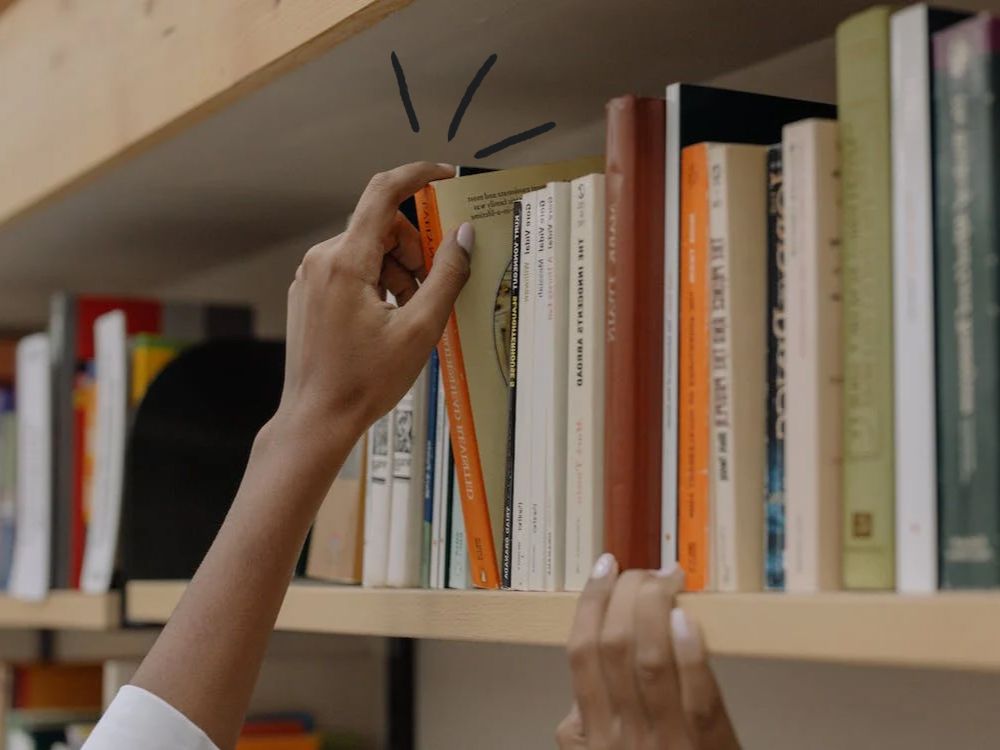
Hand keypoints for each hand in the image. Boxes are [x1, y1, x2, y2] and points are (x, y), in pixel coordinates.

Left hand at [273, 161, 473, 448]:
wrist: (317, 419)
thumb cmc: (364, 382)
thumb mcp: (420, 329)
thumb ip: (447, 276)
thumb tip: (463, 237)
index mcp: (345, 262)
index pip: (384, 192)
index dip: (418, 176)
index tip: (446, 177)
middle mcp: (321, 261)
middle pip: (381, 228)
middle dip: (414, 251)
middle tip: (432, 290)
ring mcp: (310, 278)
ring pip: (367, 251)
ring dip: (397, 272)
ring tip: (409, 316)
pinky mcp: (308, 295)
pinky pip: (350, 271)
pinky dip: (377, 285)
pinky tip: (387, 321)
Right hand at [558, 555, 739, 749]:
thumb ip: (583, 724)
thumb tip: (581, 677)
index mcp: (593, 731)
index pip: (581, 651)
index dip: (590, 602)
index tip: (604, 568)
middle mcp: (622, 733)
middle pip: (613, 647)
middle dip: (625, 596)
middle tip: (642, 572)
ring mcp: (665, 740)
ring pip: (650, 662)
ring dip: (656, 611)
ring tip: (666, 581)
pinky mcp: (707, 747)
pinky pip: (698, 697)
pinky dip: (691, 655)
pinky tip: (687, 620)